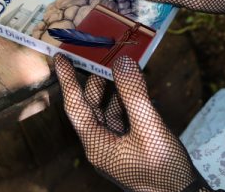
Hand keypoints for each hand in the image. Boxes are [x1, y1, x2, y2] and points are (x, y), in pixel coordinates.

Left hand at [54, 53, 215, 191]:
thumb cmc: (164, 170)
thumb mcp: (149, 129)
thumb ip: (135, 95)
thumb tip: (122, 62)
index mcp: (97, 144)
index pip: (76, 106)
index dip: (68, 80)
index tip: (61, 57)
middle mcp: (102, 144)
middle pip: (91, 106)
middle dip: (95, 80)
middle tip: (100, 55)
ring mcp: (116, 146)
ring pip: (109, 110)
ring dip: (115, 88)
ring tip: (123, 66)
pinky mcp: (131, 146)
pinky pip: (124, 117)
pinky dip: (129, 101)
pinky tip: (140, 90)